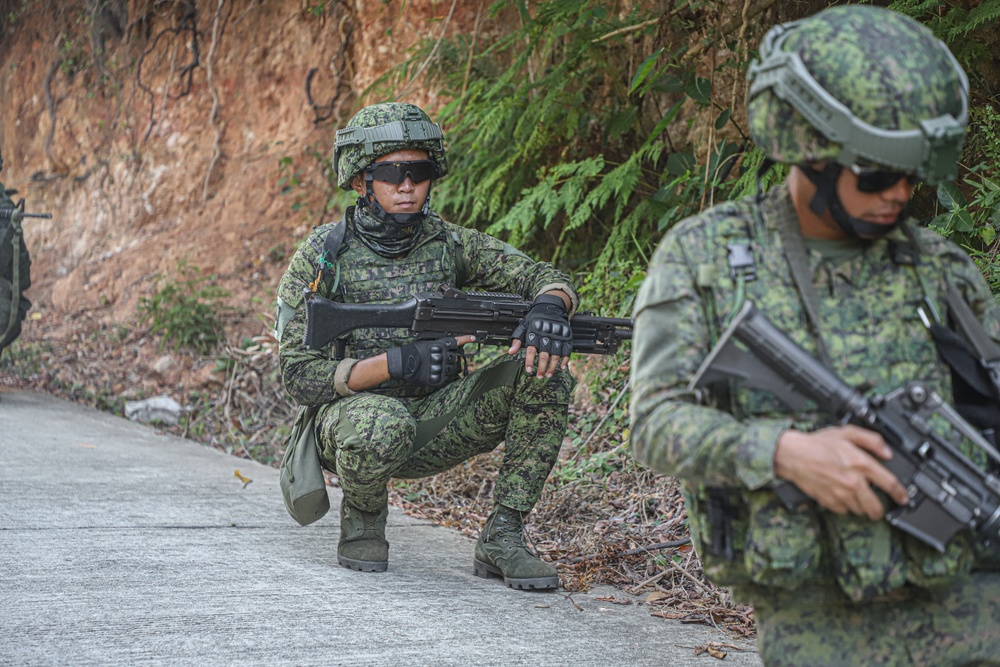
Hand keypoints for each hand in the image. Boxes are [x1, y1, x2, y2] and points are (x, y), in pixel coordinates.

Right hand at [386, 336, 470, 386]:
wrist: (402, 363)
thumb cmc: (413, 350)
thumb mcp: (426, 342)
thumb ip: (439, 344)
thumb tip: (449, 345)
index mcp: (439, 345)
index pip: (456, 341)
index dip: (466, 339)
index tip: (473, 338)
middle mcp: (441, 356)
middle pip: (455, 357)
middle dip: (451, 358)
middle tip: (442, 359)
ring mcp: (440, 367)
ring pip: (452, 368)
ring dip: (448, 367)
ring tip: (437, 366)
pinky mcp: (437, 377)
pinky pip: (445, 377)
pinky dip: (442, 375)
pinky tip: (434, 372)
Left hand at [509, 294, 572, 377]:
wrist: (552, 306)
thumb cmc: (535, 318)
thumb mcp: (524, 325)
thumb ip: (517, 339)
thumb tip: (510, 352)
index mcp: (534, 332)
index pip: (531, 349)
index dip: (530, 360)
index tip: (528, 370)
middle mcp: (546, 334)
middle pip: (544, 354)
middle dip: (541, 368)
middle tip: (539, 376)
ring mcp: (558, 336)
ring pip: (556, 355)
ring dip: (552, 367)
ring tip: (548, 375)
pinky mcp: (567, 337)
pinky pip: (567, 350)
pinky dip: (565, 360)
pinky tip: (561, 367)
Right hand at [774, 425, 910, 519]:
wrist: (792, 455)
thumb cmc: (816, 443)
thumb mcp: (846, 433)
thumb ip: (871, 440)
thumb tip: (887, 452)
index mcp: (861, 464)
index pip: (890, 484)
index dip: (900, 494)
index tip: (903, 498)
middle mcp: (853, 482)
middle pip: (876, 507)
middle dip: (880, 510)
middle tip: (880, 507)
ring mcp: (840, 494)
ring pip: (860, 511)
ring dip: (862, 507)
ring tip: (858, 499)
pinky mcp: (828, 501)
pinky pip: (843, 511)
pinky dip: (845, 507)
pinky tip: (842, 497)